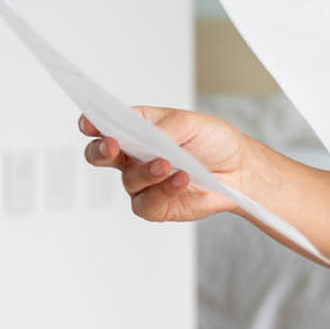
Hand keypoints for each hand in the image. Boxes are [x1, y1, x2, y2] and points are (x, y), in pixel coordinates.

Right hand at [78, 107, 253, 223]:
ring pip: (128, 180)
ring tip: (168, 164)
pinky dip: (163, 191)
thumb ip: (163, 129)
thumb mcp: (191, 123)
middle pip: (100, 155)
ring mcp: (143, 182)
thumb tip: (144, 137)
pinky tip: (181, 180)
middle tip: (111, 145)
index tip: (90, 123)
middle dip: (101, 150)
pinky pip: (146, 203)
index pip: (105, 124)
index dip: (92, 124)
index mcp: (137, 129)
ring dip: (146, 172)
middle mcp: (134, 156)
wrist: (239, 171)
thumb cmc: (212, 141)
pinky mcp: (155, 205)